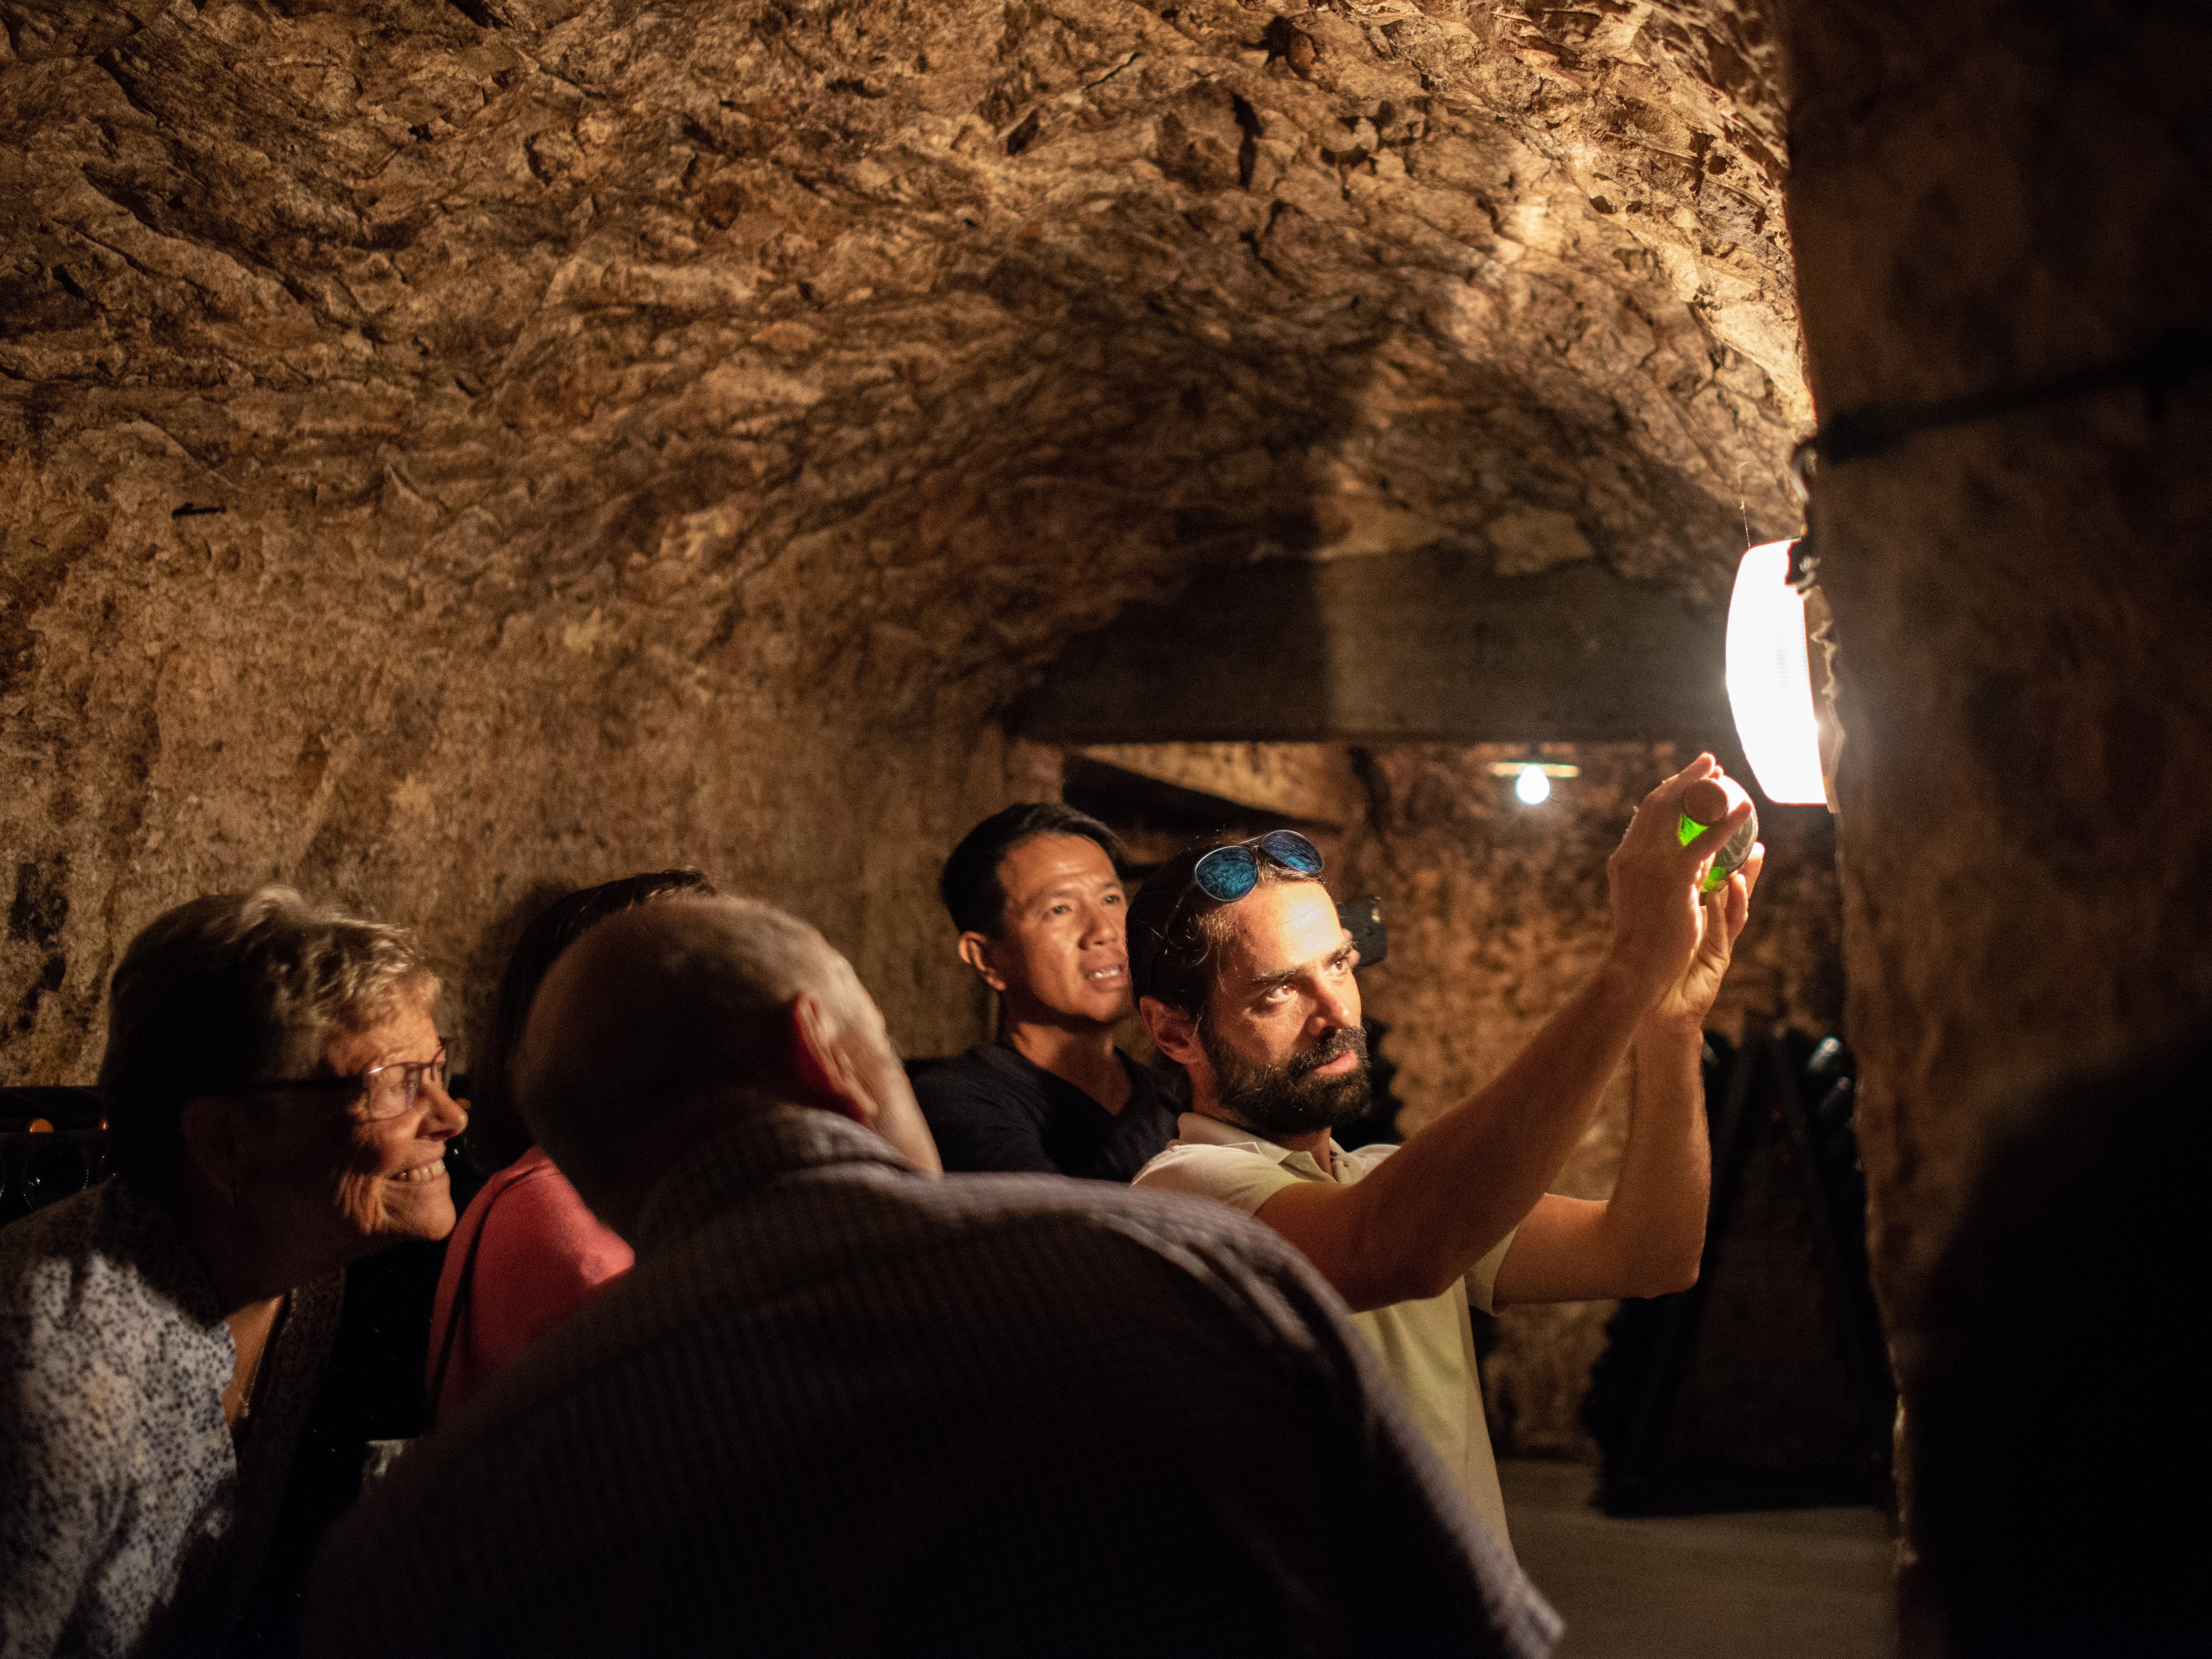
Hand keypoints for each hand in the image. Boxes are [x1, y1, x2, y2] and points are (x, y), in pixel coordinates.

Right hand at [1603, 754, 1756, 1001]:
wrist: (1635, 969)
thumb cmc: (1645, 944)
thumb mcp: (1655, 902)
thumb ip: (1676, 880)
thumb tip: (1708, 865)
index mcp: (1625, 860)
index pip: (1645, 816)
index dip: (1668, 793)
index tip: (1688, 781)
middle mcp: (1633, 855)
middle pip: (1657, 803)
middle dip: (1684, 779)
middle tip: (1708, 764)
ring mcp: (1651, 864)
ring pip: (1674, 810)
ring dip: (1701, 788)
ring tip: (1722, 774)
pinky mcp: (1674, 877)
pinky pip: (1705, 842)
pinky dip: (1726, 823)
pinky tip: (1744, 810)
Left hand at [1649, 843, 1762, 1023]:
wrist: (1652, 998)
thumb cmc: (1657, 955)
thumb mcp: (1666, 913)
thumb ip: (1677, 889)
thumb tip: (1673, 855)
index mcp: (1696, 906)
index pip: (1712, 875)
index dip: (1721, 852)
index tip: (1724, 829)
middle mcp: (1709, 920)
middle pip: (1731, 886)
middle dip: (1744, 863)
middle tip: (1755, 841)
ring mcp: (1715, 939)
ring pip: (1735, 906)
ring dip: (1742, 884)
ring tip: (1750, 861)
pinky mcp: (1716, 959)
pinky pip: (1722, 931)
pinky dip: (1720, 912)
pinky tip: (1719, 894)